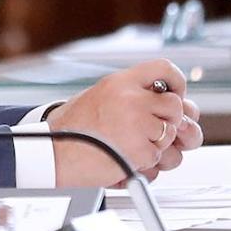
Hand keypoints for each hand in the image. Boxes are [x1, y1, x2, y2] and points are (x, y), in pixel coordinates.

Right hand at [45, 59, 192, 186]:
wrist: (53, 153)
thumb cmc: (71, 129)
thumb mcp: (100, 96)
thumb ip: (133, 95)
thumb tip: (171, 102)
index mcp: (120, 82)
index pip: (164, 68)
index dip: (177, 82)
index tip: (176, 93)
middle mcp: (131, 98)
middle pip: (175, 105)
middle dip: (168, 120)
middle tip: (151, 128)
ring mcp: (137, 123)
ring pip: (171, 133)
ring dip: (156, 144)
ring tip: (129, 144)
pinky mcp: (141, 149)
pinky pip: (159, 157)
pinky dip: (145, 162)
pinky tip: (124, 156)